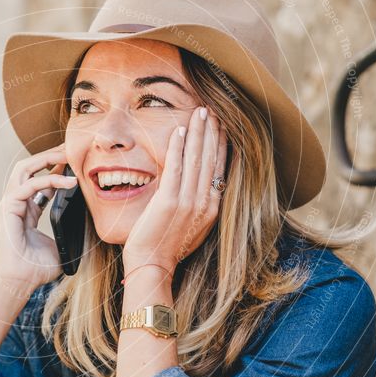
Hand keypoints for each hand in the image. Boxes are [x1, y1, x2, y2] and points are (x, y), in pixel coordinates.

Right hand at [0, 142, 77, 296]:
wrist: (18, 282)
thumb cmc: (35, 269)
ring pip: (25, 168)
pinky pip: (29, 185)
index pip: (39, 179)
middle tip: (71, 149)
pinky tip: (68, 182)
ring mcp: (10, 203)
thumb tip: (91, 229)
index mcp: (26, 209)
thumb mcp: (60, 246)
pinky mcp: (8, 207)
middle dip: (50, 155)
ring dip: (47, 158)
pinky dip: (49, 180)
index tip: (75, 162)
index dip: (56, 167)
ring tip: (68, 155)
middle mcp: (16, 202)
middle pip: (30, 166)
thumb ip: (70, 234)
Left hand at [122, 106, 227, 273]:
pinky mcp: (168, 202)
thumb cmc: (167, 247)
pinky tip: (179, 131)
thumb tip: (198, 186)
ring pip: (197, 160)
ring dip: (198, 133)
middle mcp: (204, 203)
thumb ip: (197, 204)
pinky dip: (178, 148)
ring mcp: (188, 202)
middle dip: (213, 132)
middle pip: (211, 159)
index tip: (222, 125)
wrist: (153, 266)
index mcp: (212, 207)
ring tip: (199, 113)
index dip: (222, 144)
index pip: (220, 168)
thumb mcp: (192, 225)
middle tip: (212, 110)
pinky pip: (176, 169)